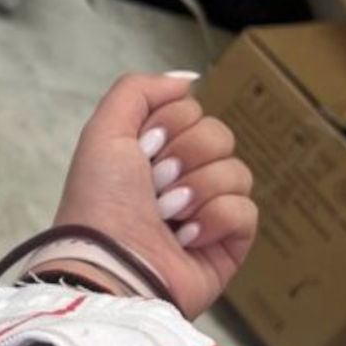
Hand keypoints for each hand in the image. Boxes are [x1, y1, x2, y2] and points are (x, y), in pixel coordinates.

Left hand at [51, 73, 257, 318]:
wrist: (107, 264)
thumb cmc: (98, 204)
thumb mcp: (103, 131)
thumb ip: (137, 90)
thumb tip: (187, 81)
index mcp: (150, 157)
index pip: (192, 113)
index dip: (170, 126)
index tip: (143, 150)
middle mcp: (178, 183)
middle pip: (219, 136)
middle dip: (187, 156)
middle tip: (156, 185)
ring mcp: (204, 216)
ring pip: (237, 171)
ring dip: (198, 189)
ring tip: (167, 215)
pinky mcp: (225, 248)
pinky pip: (247, 211)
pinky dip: (215, 220)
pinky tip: (186, 239)